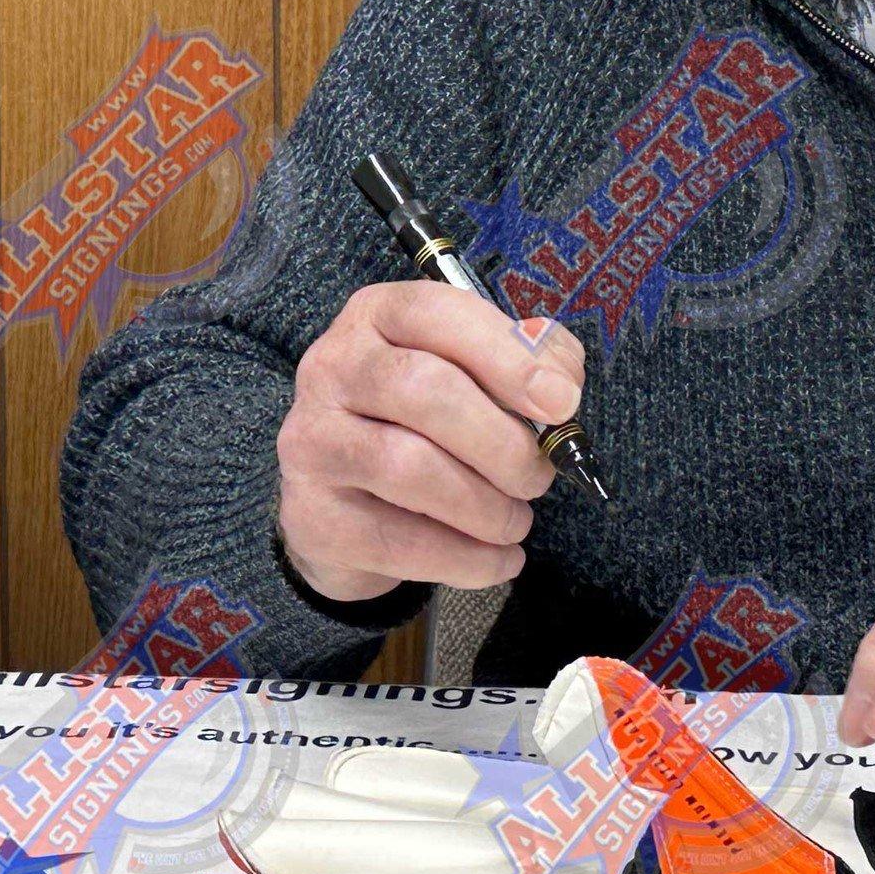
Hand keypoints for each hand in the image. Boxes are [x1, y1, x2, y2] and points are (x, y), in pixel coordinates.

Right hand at [275, 283, 584, 601]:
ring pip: (409, 467)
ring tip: (515, 522)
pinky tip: (497, 560)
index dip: (508, 357)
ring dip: (486, 506)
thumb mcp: (473, 377)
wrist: (349, 508)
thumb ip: (526, 364)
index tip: (562, 403)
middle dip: (503, 442)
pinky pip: (397, 540)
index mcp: (378, 317)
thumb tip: (561, 388)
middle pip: (423, 390)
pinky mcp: (312, 515)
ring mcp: (312, 441)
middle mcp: (332, 367)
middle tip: (539, 477)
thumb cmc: (426, 427)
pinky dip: (465, 558)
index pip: (438, 313)